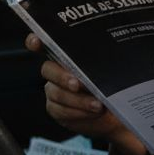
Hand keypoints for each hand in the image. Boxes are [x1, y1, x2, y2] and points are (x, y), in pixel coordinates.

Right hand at [26, 34, 144, 154]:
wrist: (118, 109)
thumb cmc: (114, 82)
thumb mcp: (112, 67)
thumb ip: (103, 60)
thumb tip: (106, 54)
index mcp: (67, 55)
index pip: (45, 44)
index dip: (35, 41)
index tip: (36, 42)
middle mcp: (55, 71)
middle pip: (48, 70)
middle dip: (63, 77)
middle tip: (78, 84)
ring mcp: (54, 91)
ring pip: (56, 94)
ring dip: (78, 100)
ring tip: (97, 104)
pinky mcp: (56, 109)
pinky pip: (61, 111)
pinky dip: (78, 112)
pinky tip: (92, 112)